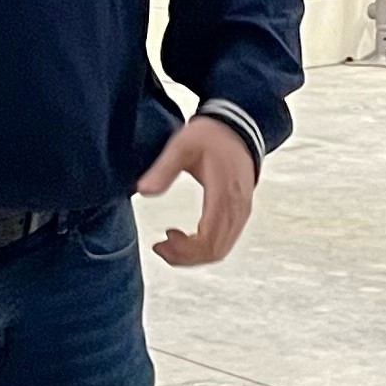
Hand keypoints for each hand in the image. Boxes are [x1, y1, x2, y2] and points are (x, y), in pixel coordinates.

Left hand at [133, 113, 256, 269]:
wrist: (238, 128)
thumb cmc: (211, 136)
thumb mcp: (181, 146)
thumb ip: (162, 169)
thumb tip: (143, 191)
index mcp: (223, 193)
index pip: (208, 239)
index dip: (185, 249)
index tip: (163, 239)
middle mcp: (237, 207)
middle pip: (215, 251)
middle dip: (185, 257)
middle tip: (160, 247)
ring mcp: (241, 212)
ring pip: (221, 250)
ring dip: (194, 255)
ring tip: (169, 244)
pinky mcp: (240, 212)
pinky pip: (225, 241)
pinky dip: (204, 248)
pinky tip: (186, 239)